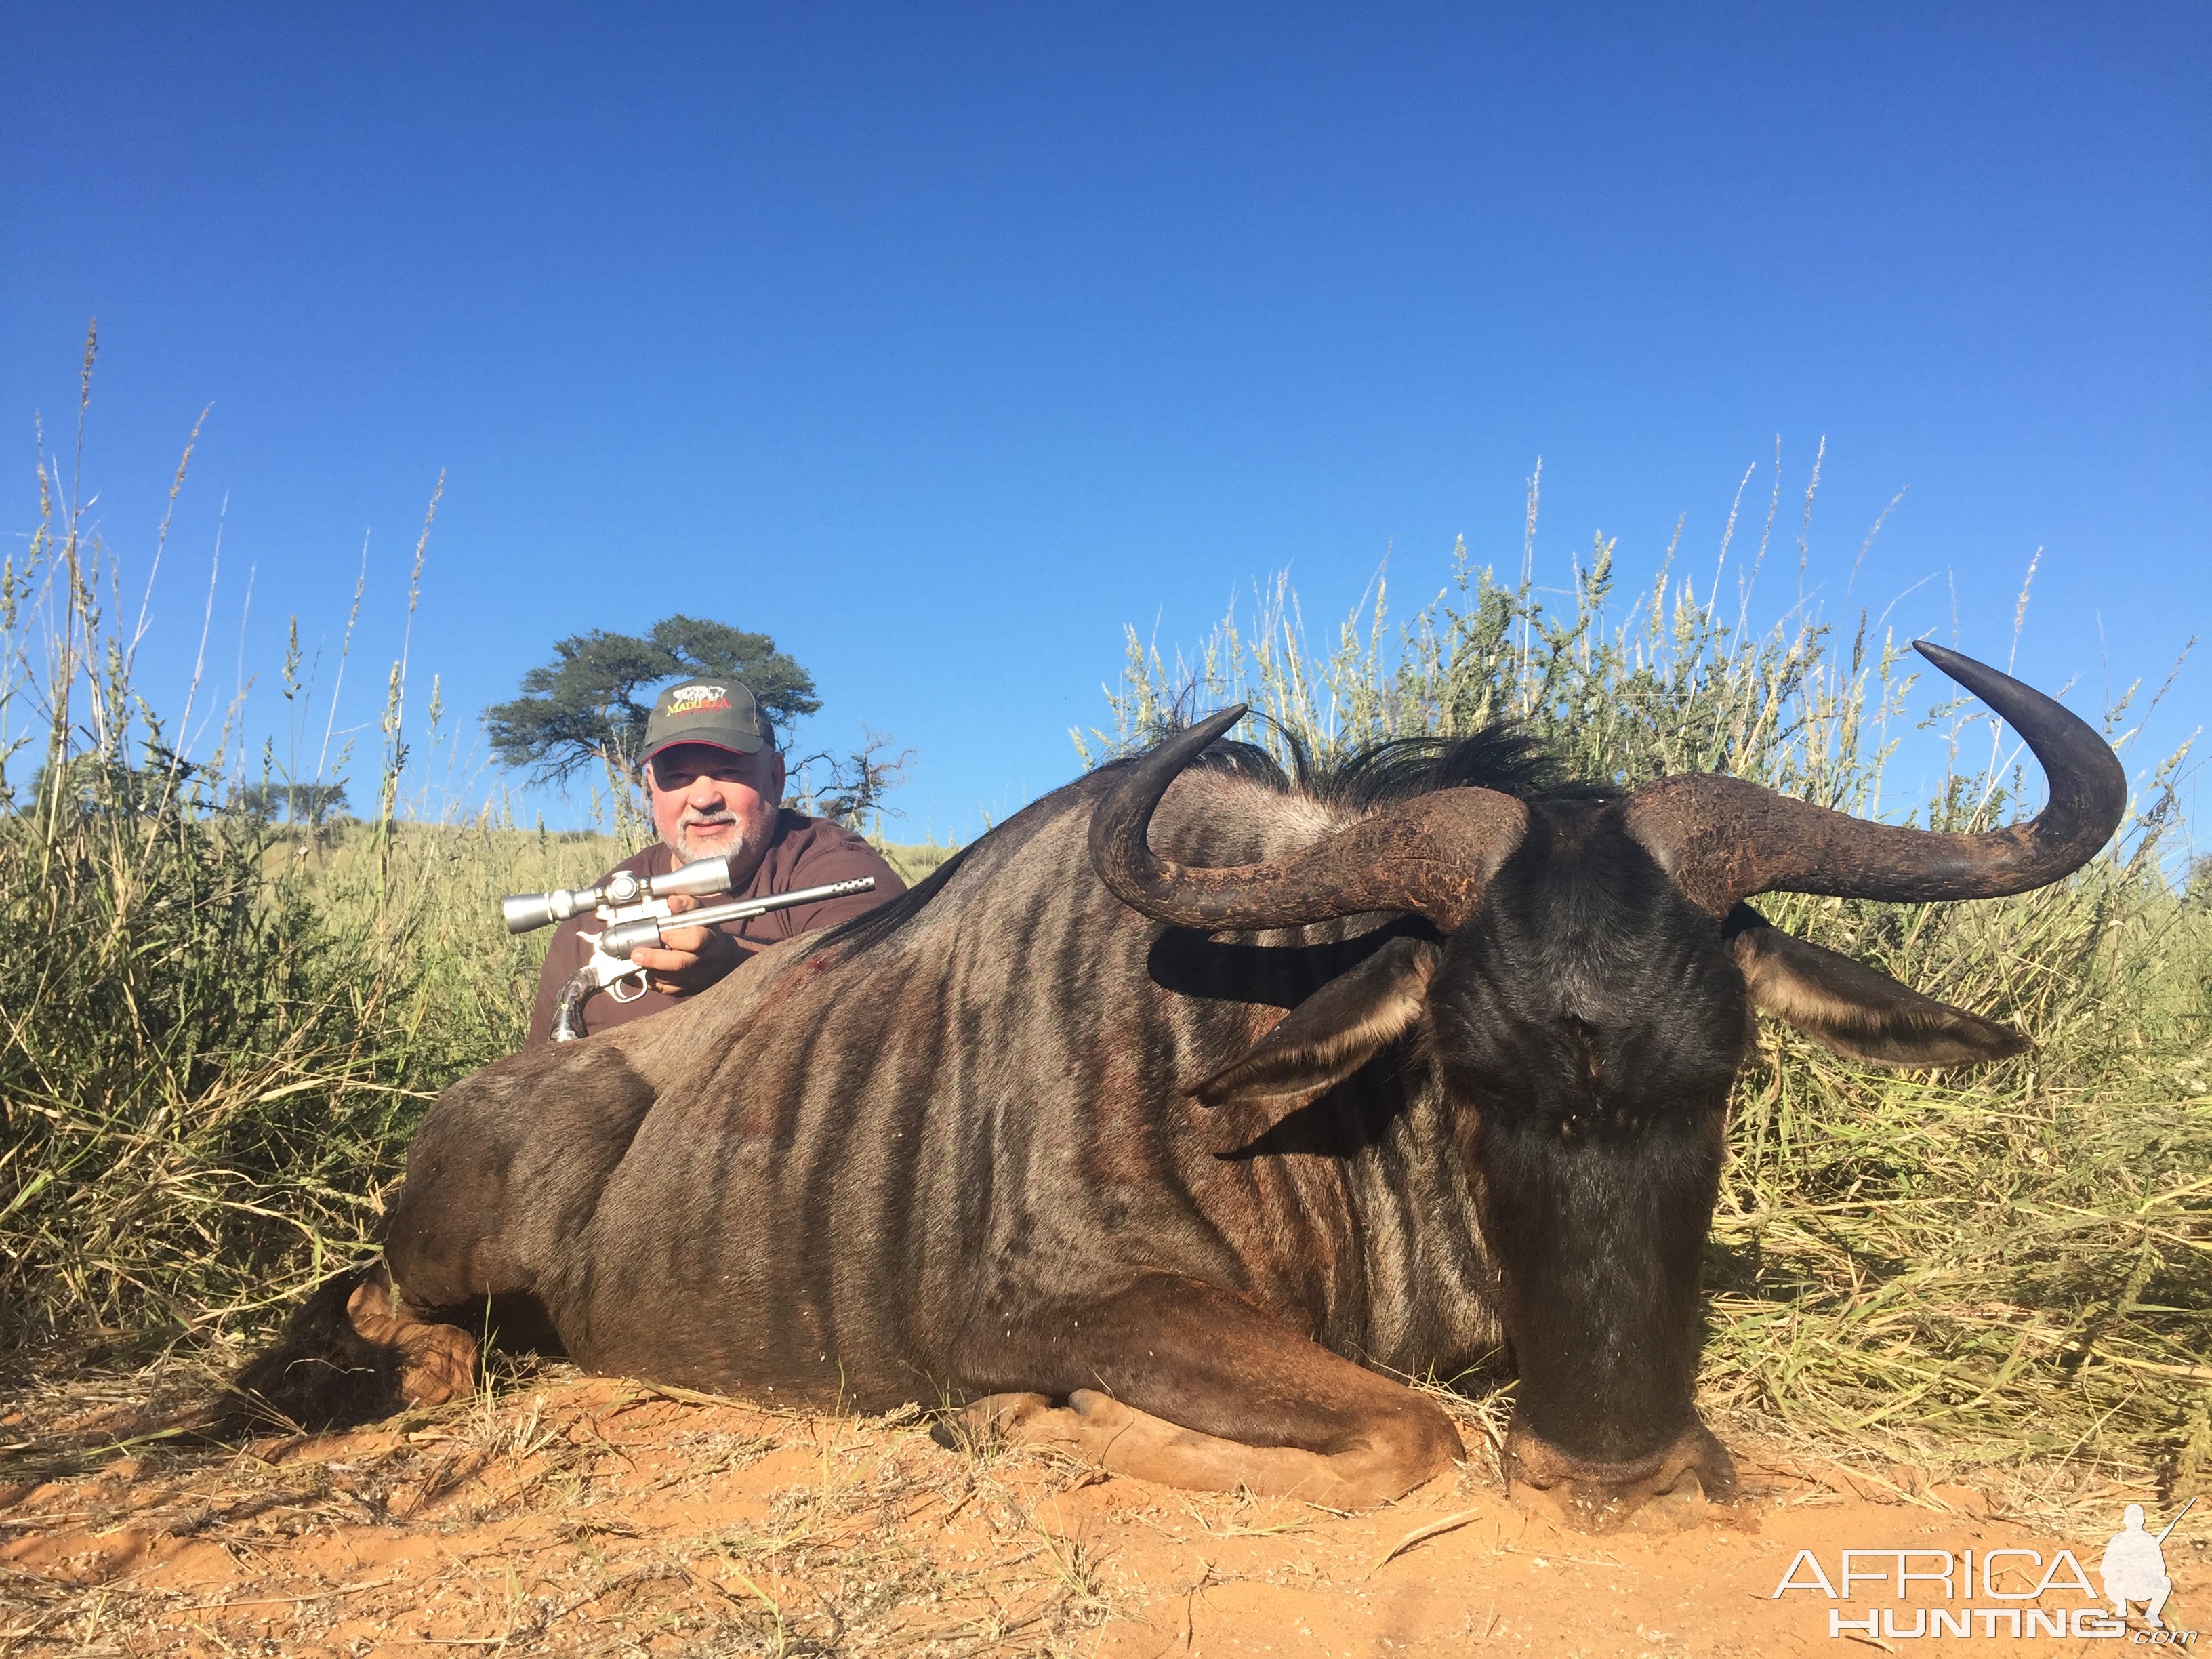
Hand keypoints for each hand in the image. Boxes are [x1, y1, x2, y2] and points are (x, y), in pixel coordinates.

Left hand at [628, 892, 743, 994]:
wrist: (723, 960)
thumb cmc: (708, 933)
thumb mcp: (702, 914)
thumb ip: (687, 904)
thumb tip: (672, 901)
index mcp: (709, 940)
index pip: (696, 940)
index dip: (677, 938)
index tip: (662, 933)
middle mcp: (703, 961)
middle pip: (680, 963)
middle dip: (654, 959)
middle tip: (636, 953)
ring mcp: (696, 979)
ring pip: (669, 979)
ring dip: (649, 969)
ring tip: (638, 960)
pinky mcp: (686, 990)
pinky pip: (664, 989)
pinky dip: (650, 981)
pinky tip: (642, 971)